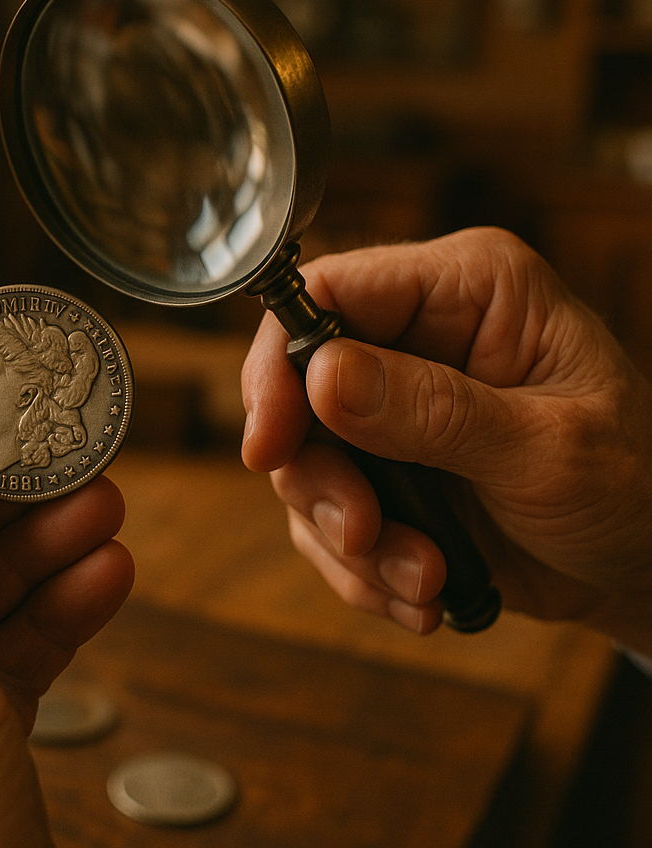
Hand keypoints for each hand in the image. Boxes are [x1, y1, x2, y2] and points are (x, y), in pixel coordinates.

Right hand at [242, 227, 651, 651]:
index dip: (280, 363)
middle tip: (363, 534)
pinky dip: (361, 567)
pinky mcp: (384, 467)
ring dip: (349, 536)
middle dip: (320, 477)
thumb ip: (435, 411)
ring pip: (305, 461)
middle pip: (297, 385)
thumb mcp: (549, 449)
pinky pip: (325, 515)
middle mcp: (416, 336)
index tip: (270, 446)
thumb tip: (321, 376)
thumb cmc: (636, 485)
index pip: (329, 292)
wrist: (647, 564)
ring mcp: (393, 405)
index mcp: (464, 290)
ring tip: (423, 578)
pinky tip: (421, 592)